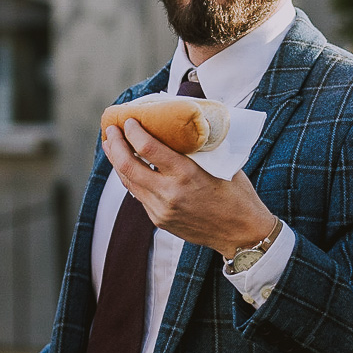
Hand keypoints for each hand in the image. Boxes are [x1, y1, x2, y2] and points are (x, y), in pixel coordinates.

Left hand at [100, 119, 276, 255]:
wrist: (241, 233)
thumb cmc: (236, 194)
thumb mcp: (220, 164)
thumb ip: (195, 149)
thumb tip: (179, 125)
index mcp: (186, 174)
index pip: (147, 147)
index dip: (133, 131)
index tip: (130, 119)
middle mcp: (169, 193)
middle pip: (127, 165)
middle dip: (115, 144)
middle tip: (111, 129)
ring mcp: (161, 210)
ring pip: (128, 182)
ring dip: (117, 162)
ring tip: (113, 145)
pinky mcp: (160, 220)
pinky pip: (139, 195)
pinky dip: (132, 178)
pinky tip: (130, 167)